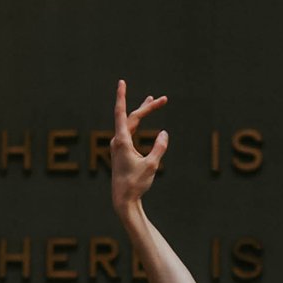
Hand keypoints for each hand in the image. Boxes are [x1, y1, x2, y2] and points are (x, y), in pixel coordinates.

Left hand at [108, 79, 169, 216]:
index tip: (121, 82)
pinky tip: (142, 121)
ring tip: (153, 101)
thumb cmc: (135, 184)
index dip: (122, 96)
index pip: (122, 113)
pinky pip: (130, 132)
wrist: (123, 200)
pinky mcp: (122, 152)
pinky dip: (138, 124)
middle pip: (132, 118)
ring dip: (142, 113)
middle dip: (147, 107)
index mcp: (122, 141)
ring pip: (130, 124)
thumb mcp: (151, 166)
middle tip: (163, 99)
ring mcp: (119, 146)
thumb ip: (159, 148)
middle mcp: (118, 141)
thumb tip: (164, 133)